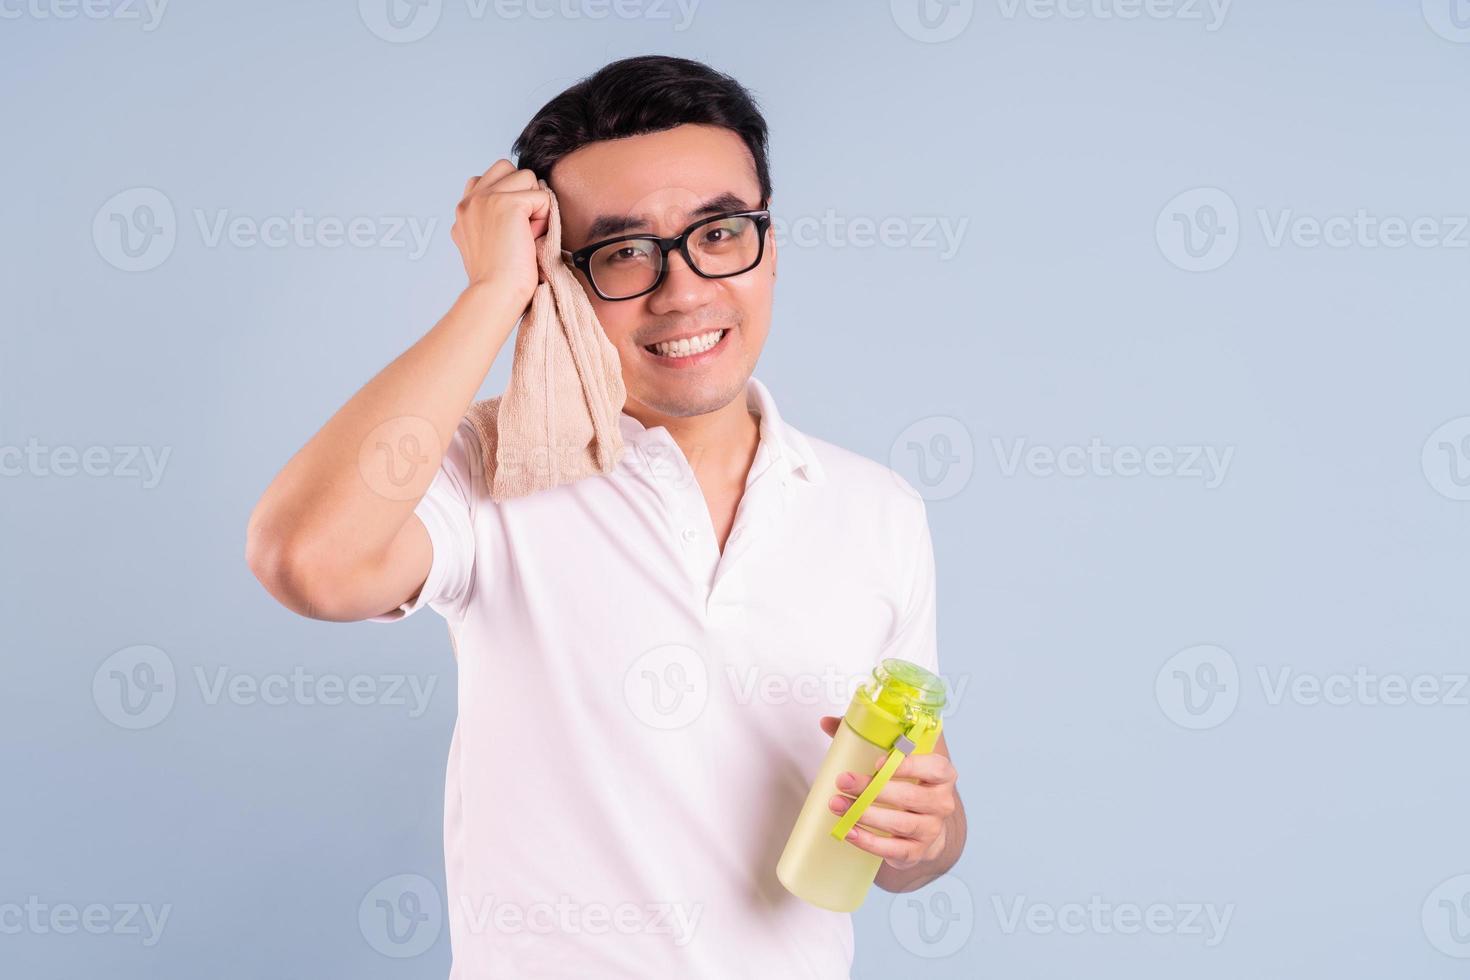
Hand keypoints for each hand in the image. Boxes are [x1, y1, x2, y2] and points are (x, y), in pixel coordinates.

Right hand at [450, 159, 551, 307]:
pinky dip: (544, 219)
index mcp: (464, 210)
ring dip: (535, 206)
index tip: (510, 232)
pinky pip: (542, 197)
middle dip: (523, 192)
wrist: (496, 295)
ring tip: (526, 235)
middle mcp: (470, 200)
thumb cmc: (498, 280)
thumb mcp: (486, 243)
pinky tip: (531, 240)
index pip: (492, 178)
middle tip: (521, 229)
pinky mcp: (506, 203)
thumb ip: (491, 219)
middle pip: (508, 168)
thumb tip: (520, 205)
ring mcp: (486, 199)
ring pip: (528, 178)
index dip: (510, 198)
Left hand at [819, 715, 957, 871]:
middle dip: (873, 789)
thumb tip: (827, 722)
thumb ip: (866, 736)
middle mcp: (941, 802)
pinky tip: (850, 831)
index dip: (908, 765)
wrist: (924, 824)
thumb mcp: (895, 758)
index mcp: (942, 774)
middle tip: (843, 782)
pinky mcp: (917, 851)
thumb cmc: (907, 783)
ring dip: (865, 814)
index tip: (877, 763)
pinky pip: (893, 849)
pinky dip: (869, 841)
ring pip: (900, 823)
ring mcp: (931, 829)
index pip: (935, 767)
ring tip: (838, 805)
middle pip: (909, 795)